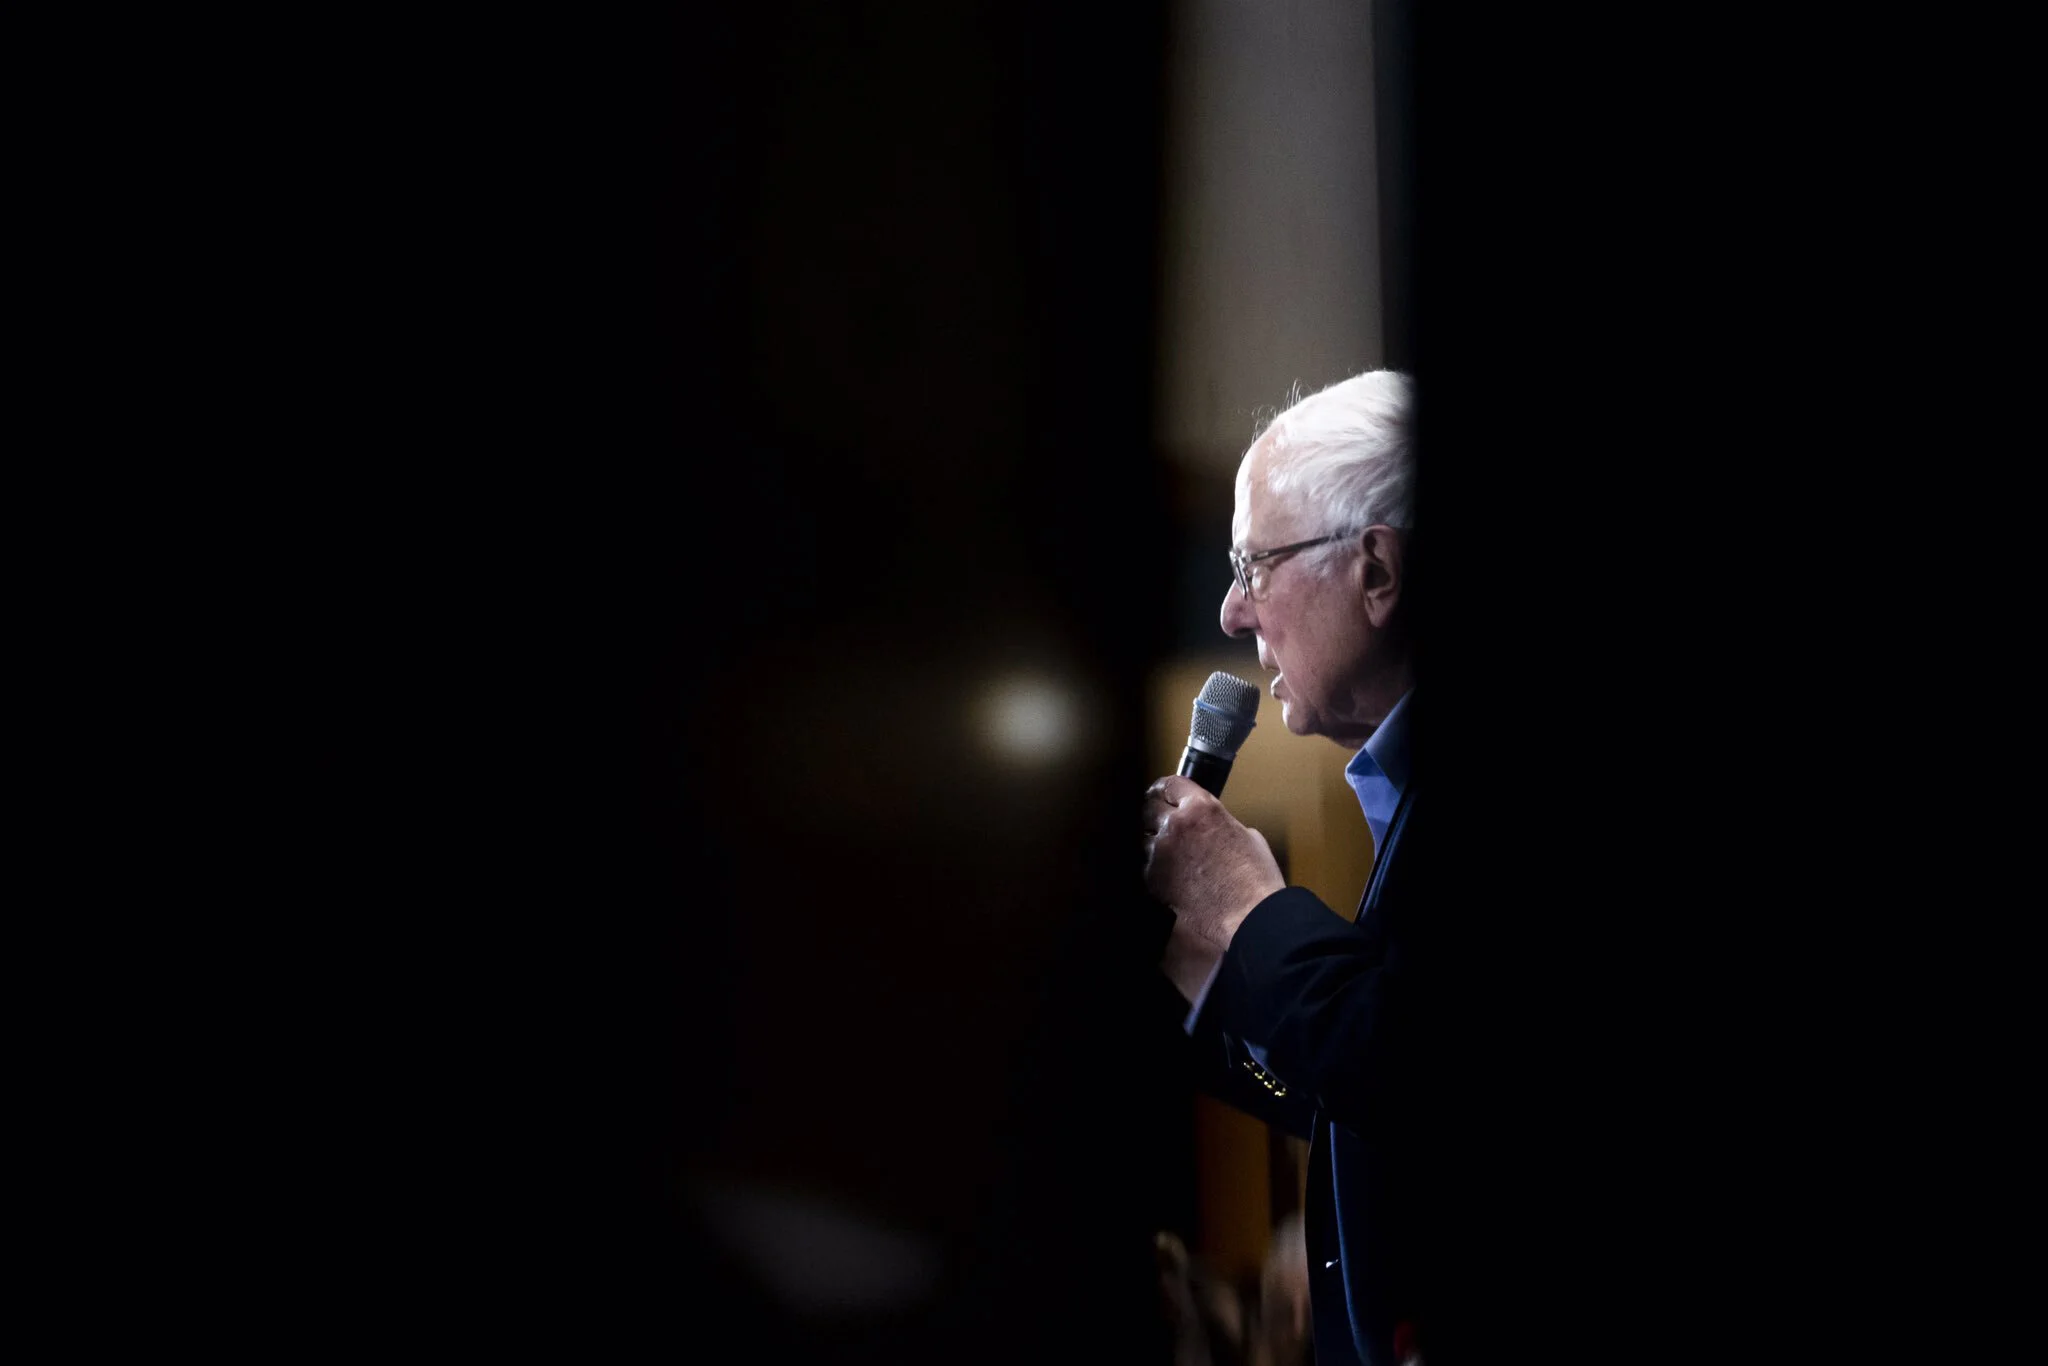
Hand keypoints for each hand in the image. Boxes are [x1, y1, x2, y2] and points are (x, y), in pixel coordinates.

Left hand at [1143, 775, 1284, 992]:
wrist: (1249, 913)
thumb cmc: (1255, 877)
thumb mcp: (1245, 834)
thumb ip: (1219, 822)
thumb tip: (1210, 826)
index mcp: (1201, 807)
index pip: (1170, 784)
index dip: (1167, 790)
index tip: (1164, 794)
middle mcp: (1176, 824)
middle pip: (1150, 807)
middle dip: (1156, 813)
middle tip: (1163, 822)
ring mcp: (1162, 851)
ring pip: (1146, 838)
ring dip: (1157, 844)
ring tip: (1176, 858)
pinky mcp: (1154, 878)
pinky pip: (1148, 866)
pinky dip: (1158, 870)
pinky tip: (1177, 879)